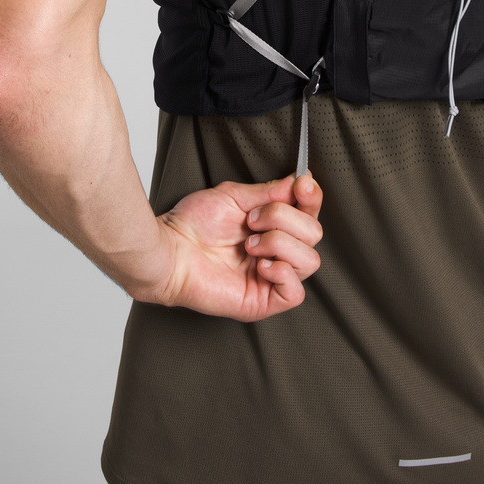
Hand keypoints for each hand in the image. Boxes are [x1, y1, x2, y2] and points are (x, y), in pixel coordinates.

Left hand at [144, 173, 322, 322]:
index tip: (302, 184)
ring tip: (249, 244)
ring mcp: (272, 278)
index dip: (312, 198)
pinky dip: (281, 272)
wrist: (168, 249)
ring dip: (279, 244)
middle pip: (314, 234)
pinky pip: (296, 293)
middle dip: (284, 219)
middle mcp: (277, 253)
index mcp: (273, 228)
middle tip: (253, 220)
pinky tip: (259, 264)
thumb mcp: (235, 196)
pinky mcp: (263, 302)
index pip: (310, 215)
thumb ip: (271, 192)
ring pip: (310, 260)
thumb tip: (301, 180)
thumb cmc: (192, 224)